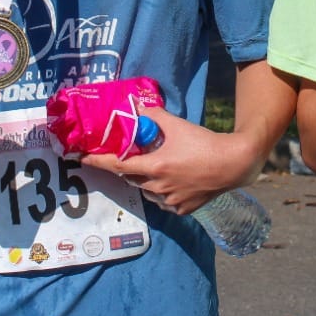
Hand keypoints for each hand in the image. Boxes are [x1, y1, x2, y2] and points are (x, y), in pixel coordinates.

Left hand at [79, 108, 256, 214]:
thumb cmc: (204, 143)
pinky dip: (162, 192)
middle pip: (132, 178)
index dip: (99, 162)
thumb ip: (154, 115)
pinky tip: (173, 181)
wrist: (232, 164)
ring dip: (145, 181)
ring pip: (147, 191)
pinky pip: (163, 202)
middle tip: (131, 157)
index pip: (118, 166)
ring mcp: (170, 201)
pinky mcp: (181, 209)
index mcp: (155, 167)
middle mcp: (158, 187)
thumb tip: (136, 105)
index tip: (83, 159)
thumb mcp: (178, 126)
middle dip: (128, 168)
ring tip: (157, 167)